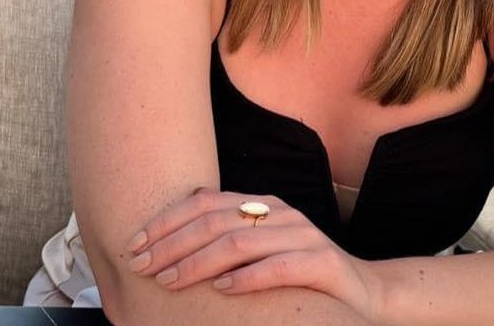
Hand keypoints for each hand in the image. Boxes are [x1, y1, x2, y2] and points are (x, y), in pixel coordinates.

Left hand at [126, 188, 383, 321]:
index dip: (166, 221)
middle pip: (216, 220)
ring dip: (198, 262)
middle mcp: (280, 213)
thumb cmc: (297, 274)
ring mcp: (302, 235)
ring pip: (240, 241)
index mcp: (261, 205)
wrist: (359, 291)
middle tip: (141, 267)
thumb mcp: (259, 251)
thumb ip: (225, 243)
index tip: (134, 245)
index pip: (205, 202)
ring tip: (169, 281)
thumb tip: (165, 251)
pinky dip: (246, 278)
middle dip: (172, 244)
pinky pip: (278, 266)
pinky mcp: (321, 262)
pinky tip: (221, 290)